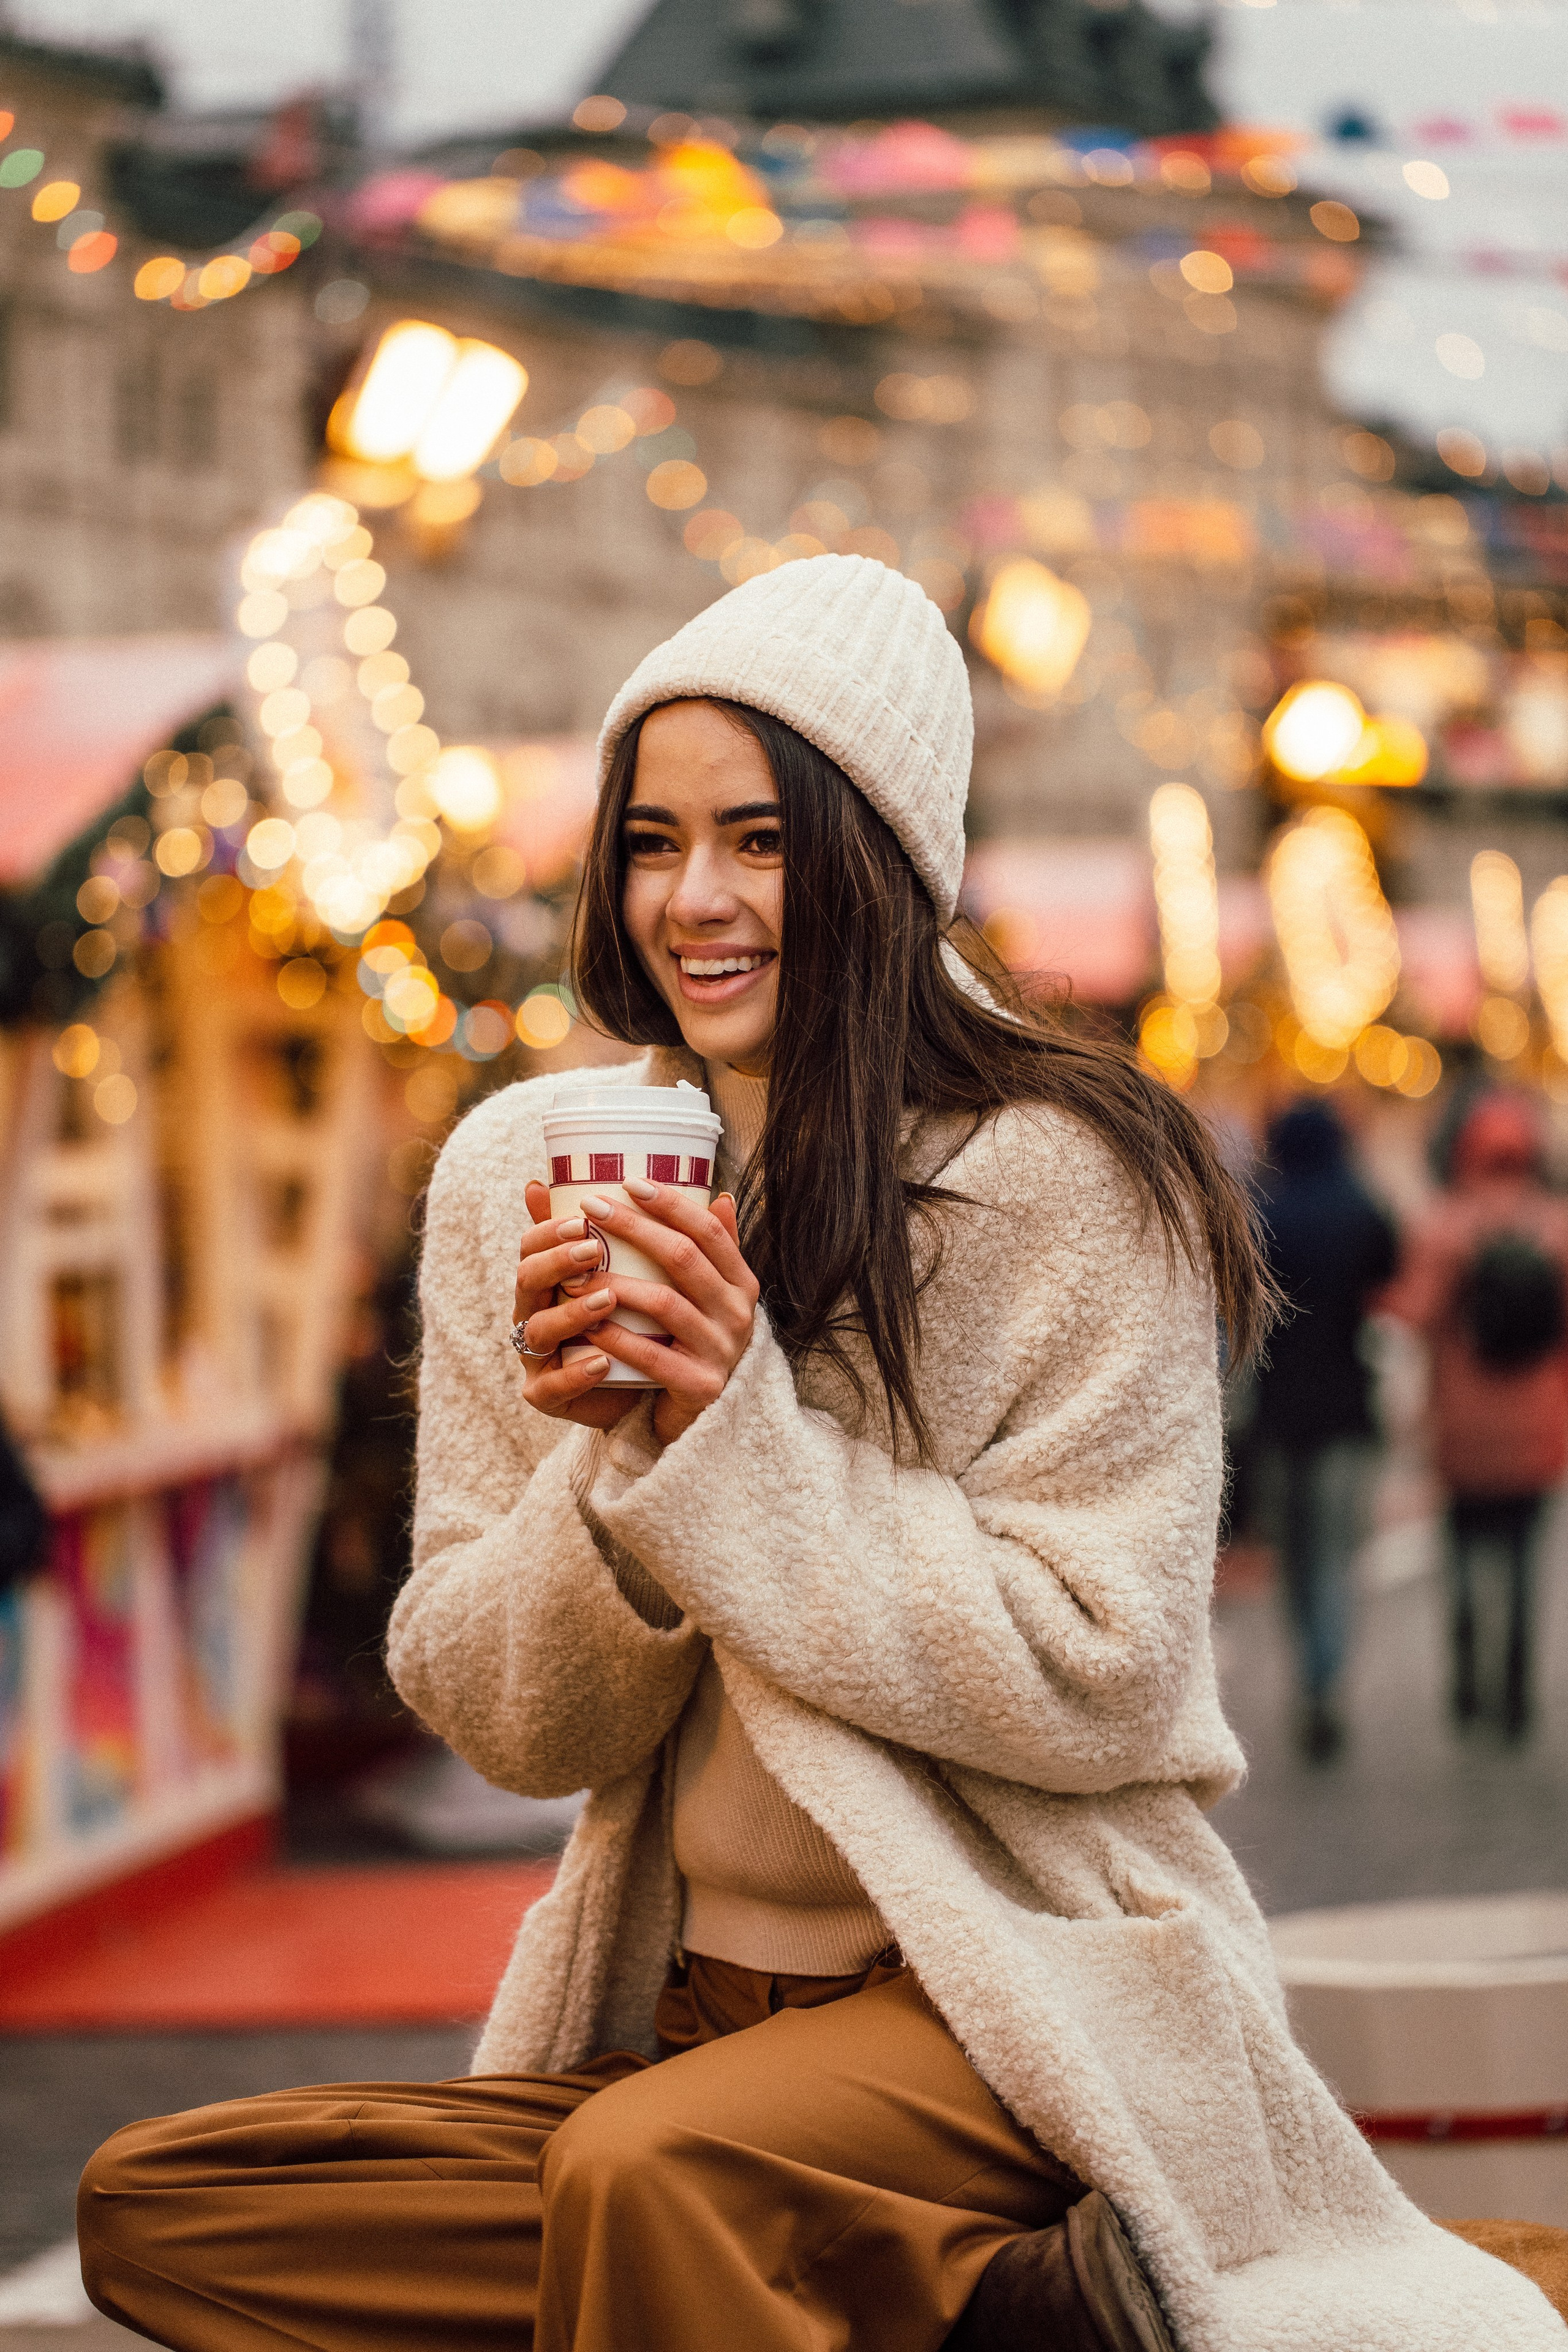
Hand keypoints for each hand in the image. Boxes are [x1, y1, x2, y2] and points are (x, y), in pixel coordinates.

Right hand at [512, 1181, 640, 1429]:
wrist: (638, 1387)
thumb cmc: (628, 1322)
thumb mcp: (626, 1274)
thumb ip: (621, 1232)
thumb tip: (613, 1184)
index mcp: (546, 1281)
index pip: (530, 1246)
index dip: (550, 1231)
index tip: (585, 1218)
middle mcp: (533, 1314)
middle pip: (526, 1281)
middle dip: (557, 1263)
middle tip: (594, 1249)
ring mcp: (536, 1356)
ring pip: (536, 1331)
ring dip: (572, 1312)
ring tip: (608, 1300)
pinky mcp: (547, 1396)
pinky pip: (552, 1386)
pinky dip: (576, 1373)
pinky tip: (604, 1361)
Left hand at [569, 1176, 758, 1445]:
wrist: (707, 1419)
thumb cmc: (698, 1344)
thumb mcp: (711, 1297)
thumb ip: (711, 1251)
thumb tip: (720, 1193)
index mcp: (741, 1285)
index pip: (709, 1231)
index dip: (671, 1204)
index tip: (629, 1181)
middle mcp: (739, 1314)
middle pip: (683, 1257)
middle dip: (633, 1228)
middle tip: (590, 1209)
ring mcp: (722, 1351)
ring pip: (664, 1303)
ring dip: (615, 1283)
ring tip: (576, 1270)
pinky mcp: (701, 1386)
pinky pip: (651, 1355)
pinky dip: (616, 1338)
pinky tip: (587, 1325)